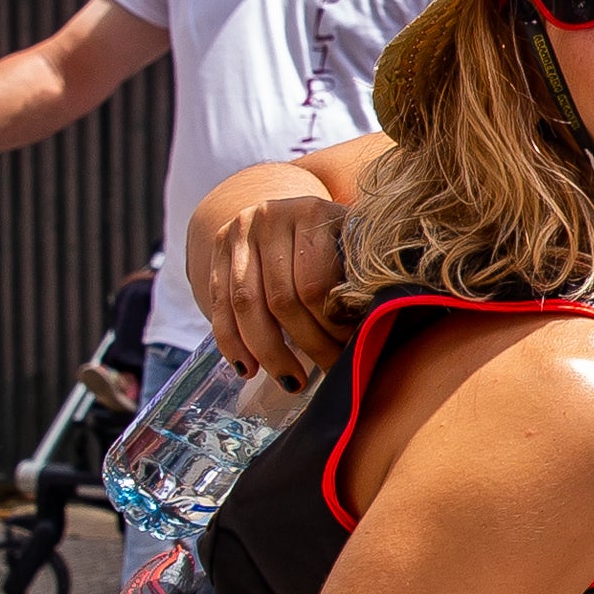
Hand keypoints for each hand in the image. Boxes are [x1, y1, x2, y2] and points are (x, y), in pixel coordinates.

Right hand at [195, 187, 353, 381]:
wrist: (285, 211)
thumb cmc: (333, 238)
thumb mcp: (353, 243)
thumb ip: (359, 276)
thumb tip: (375, 328)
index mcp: (311, 213)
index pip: (315, 284)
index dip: (332, 324)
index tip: (350, 349)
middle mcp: (269, 218)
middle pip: (281, 299)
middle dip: (307, 343)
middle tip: (328, 369)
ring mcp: (238, 234)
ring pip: (245, 306)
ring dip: (268, 352)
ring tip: (292, 382)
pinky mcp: (218, 252)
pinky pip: (218, 306)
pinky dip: (231, 343)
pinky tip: (248, 369)